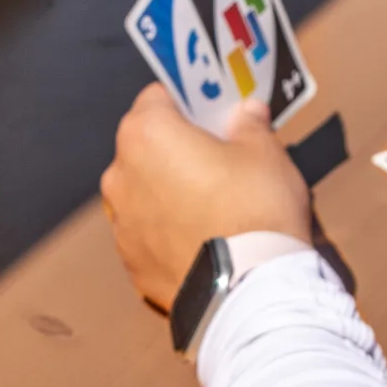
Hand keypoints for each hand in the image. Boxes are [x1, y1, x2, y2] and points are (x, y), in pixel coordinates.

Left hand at [102, 87, 313, 313]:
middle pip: (147, 145)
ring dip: (169, 189)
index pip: (158, 97)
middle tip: (220, 157)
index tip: (213, 112)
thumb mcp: (265, 153)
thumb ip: (250, 125)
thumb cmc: (254, 211)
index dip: (189, 101)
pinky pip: (148, 231)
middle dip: (177, 146)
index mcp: (147, 135)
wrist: (248, 289)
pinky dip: (168, 229)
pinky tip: (203, 236)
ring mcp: (122, 223)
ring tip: (213, 204)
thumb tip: (247, 113)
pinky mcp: (131, 262)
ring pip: (145, 190)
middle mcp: (121, 175)